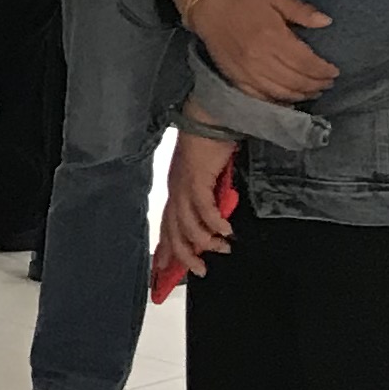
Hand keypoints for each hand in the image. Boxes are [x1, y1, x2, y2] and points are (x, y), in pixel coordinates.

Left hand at [157, 131, 241, 285]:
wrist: (210, 118)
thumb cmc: (210, 145)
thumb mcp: (208, 178)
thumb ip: (209, 198)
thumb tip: (217, 221)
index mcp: (175, 191)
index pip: (167, 226)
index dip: (165, 250)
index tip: (163, 271)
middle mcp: (175, 191)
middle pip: (173, 231)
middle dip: (183, 256)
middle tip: (199, 271)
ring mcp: (183, 185)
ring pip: (187, 224)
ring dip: (205, 241)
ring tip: (222, 249)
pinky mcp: (196, 178)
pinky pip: (203, 208)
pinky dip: (214, 222)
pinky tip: (225, 230)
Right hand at [181, 0, 336, 102]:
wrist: (209, 10)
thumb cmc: (244, 2)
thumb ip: (301, 10)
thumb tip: (326, 22)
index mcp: (272, 37)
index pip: (305, 62)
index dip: (323, 70)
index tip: (334, 71)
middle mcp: (260, 58)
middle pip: (296, 80)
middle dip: (317, 84)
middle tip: (328, 82)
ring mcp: (247, 72)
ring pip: (282, 92)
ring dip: (302, 95)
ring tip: (314, 91)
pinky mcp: (237, 79)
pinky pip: (262, 97)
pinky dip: (279, 101)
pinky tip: (290, 99)